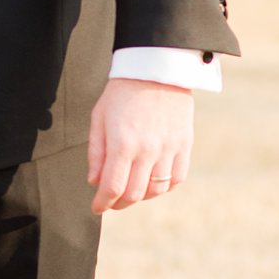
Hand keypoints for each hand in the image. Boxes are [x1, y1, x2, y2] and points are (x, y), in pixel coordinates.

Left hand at [86, 79, 193, 213]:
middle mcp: (147, 150)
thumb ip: (96, 153)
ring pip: (156, 190)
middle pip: (134, 194)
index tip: (97, 208)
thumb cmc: (122, 92)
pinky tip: (153, 183)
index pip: (112, 187)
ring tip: (131, 192)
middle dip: (119, 203)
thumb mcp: (99, 118)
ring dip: (141, 197)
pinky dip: (164, 187)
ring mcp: (169, 149)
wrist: (156, 70)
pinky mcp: (184, 145)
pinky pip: (177, 178)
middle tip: (111, 202)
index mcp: (123, 144)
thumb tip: (94, 181)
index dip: (103, 203)